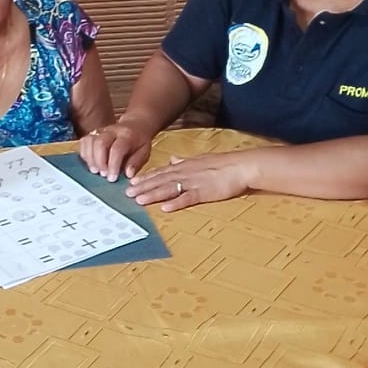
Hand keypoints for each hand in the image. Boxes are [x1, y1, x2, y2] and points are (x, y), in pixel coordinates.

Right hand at [78, 120, 152, 180]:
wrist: (136, 124)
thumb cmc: (140, 141)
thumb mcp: (145, 152)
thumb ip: (136, 163)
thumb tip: (128, 174)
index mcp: (127, 135)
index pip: (117, 149)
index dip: (113, 165)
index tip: (112, 178)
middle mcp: (112, 131)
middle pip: (99, 143)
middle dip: (99, 162)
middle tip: (103, 175)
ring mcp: (101, 131)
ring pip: (89, 141)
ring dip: (90, 159)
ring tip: (96, 171)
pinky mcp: (94, 133)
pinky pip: (84, 142)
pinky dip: (85, 154)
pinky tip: (91, 163)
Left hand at [126, 152, 255, 209]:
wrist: (240, 166)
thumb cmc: (223, 164)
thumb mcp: (200, 159)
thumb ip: (185, 161)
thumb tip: (173, 160)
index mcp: (184, 166)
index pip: (161, 172)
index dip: (146, 178)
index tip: (132, 183)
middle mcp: (185, 173)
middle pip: (160, 180)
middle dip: (143, 187)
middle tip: (127, 194)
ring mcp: (194, 183)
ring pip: (169, 188)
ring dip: (153, 194)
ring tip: (139, 200)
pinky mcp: (204, 192)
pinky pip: (187, 198)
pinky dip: (176, 203)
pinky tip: (165, 208)